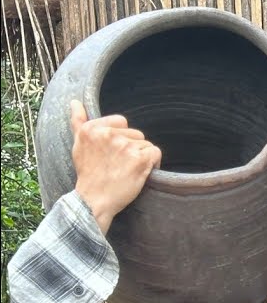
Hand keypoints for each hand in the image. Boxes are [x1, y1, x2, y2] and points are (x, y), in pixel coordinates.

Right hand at [68, 100, 161, 232]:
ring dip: (141, 157)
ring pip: (145, 144)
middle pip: (136, 133)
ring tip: (128, 170)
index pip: (121, 121)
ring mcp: (124, 146)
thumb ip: (78, 122)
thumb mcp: (78, 145)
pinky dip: (154, 163)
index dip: (122, 137)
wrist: (94, 200)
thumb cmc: (88, 174)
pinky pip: (155, 153)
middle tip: (120, 165)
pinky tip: (143, 172)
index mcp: (92, 129)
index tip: (114, 153)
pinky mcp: (139, 159)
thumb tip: (75, 102)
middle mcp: (108, 135)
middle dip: (132, 148)